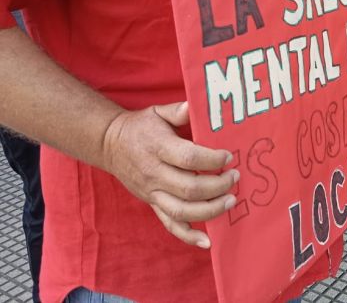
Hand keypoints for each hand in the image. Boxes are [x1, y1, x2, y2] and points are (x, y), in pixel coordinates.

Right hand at [101, 102, 237, 248]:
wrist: (109, 144)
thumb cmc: (140, 126)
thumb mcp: (157, 112)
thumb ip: (178, 110)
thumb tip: (196, 106)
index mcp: (157, 147)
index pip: (188, 158)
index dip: (212, 160)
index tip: (229, 156)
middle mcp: (154, 173)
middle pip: (189, 188)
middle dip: (218, 186)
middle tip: (236, 177)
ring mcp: (152, 192)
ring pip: (182, 210)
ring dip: (210, 209)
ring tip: (231, 200)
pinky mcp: (152, 203)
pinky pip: (169, 224)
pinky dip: (188, 235)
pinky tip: (207, 241)